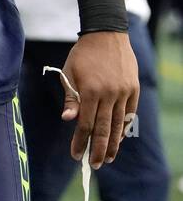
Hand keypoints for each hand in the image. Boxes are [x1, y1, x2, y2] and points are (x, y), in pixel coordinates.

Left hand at [60, 31, 138, 167]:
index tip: (76, 155)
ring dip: (114, 143)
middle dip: (98, 149)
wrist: (106, 35)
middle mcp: (109, 94)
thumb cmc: (82, 56)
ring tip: (109, 158)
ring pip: (119, 124)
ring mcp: (123, 92)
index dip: (80, 141)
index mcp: (90, 91)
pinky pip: (129, 114)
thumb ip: (70, 98)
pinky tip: (119, 139)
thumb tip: (68, 120)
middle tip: (94, 165)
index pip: (85, 124)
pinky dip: (124, 128)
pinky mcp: (133, 89)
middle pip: (104, 128)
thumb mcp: (69, 74)